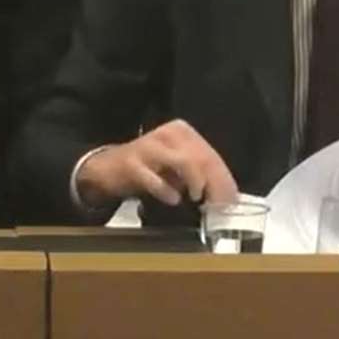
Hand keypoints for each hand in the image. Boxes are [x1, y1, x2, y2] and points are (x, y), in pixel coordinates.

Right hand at [75, 119, 238, 211]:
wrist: (107, 167)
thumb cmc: (148, 168)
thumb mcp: (176, 166)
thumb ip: (199, 174)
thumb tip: (226, 195)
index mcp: (182, 131)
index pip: (210, 156)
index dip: (224, 180)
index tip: (230, 202)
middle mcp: (168, 134)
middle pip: (201, 159)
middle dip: (214, 185)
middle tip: (218, 207)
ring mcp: (149, 147)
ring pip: (184, 162)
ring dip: (196, 183)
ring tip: (196, 199)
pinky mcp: (132, 163)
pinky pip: (154, 178)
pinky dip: (166, 190)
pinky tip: (172, 199)